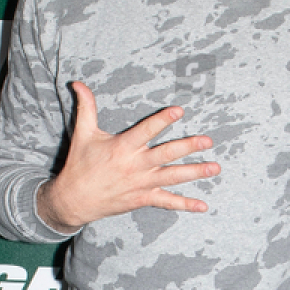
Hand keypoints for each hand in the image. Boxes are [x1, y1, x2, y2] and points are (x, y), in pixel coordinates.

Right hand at [39, 81, 219, 231]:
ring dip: (195, 172)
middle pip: (166, 154)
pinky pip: (167, 202)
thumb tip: (78, 83)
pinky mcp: (142, 198)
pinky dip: (185, 204)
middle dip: (189, 146)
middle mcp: (135, 165)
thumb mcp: (83, 134)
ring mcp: (141, 184)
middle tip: (208, 140)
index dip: (163, 120)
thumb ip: (86, 107)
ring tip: (215, 167)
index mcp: (122, 147)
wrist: (74, 200)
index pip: (147, 130)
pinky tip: (203, 205)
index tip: (180, 110)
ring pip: (172, 177)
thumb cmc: (79, 164)